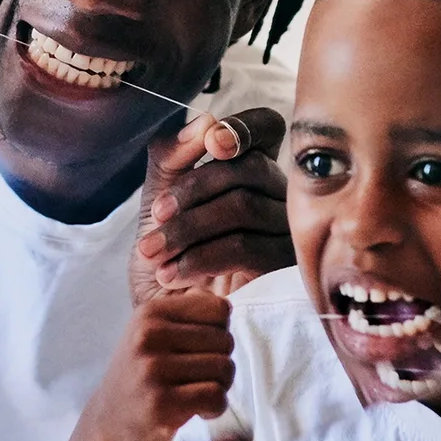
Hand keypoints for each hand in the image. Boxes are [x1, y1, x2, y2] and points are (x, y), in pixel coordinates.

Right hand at [67, 289, 245, 440]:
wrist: (105, 428)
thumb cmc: (137, 380)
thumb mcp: (149, 336)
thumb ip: (185, 315)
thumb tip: (222, 304)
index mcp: (149, 314)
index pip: (219, 310)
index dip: (220, 334)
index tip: (201, 353)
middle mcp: (148, 336)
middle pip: (225, 341)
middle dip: (221, 364)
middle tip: (198, 381)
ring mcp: (153, 370)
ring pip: (224, 368)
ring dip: (220, 387)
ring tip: (196, 396)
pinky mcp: (161, 404)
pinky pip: (216, 396)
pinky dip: (215, 408)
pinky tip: (198, 412)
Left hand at [132, 107, 290, 302]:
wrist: (165, 317)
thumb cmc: (166, 253)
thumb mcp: (156, 197)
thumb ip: (172, 155)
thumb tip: (204, 123)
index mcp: (250, 168)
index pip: (266, 127)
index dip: (244, 127)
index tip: (212, 143)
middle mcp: (277, 195)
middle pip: (249, 168)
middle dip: (192, 190)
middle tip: (156, 217)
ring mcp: (286, 232)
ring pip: (243, 207)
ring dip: (187, 228)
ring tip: (154, 253)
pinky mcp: (283, 271)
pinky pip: (245, 247)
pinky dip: (199, 257)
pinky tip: (172, 273)